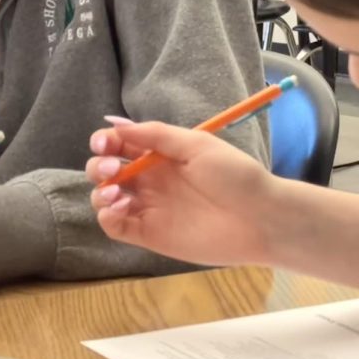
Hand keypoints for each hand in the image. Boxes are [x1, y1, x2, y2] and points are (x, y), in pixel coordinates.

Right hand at [85, 119, 281, 266]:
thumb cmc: (234, 176)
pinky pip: (115, 226)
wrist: (259, 218)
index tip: (104, 144)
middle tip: (114, 171)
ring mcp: (149, 208)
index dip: (105, 141)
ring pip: (105, 198)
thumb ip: (156, 135)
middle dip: (99, 166)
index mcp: (161, 155)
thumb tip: (115, 124)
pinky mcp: (149, 235)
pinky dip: (107, 216)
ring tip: (115, 193)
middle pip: (106, 170)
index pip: (120, 144)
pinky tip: (121, 208)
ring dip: (99, 192)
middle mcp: (150, 180)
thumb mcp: (197, 145)